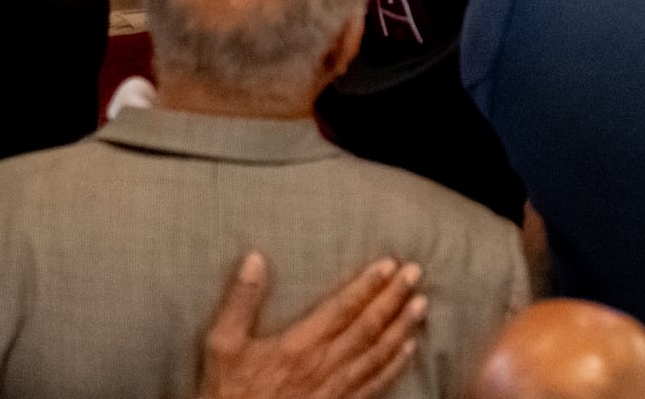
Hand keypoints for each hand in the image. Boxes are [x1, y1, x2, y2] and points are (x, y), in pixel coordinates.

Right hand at [194, 254, 423, 398]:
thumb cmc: (228, 391)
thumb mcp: (222, 346)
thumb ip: (240, 302)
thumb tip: (255, 259)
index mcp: (298, 346)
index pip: (342, 309)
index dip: (367, 285)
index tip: (389, 264)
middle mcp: (322, 366)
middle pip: (367, 327)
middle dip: (394, 299)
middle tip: (416, 273)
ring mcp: (334, 390)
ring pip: (377, 354)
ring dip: (402, 328)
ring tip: (422, 304)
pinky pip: (374, 385)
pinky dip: (395, 366)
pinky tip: (410, 350)